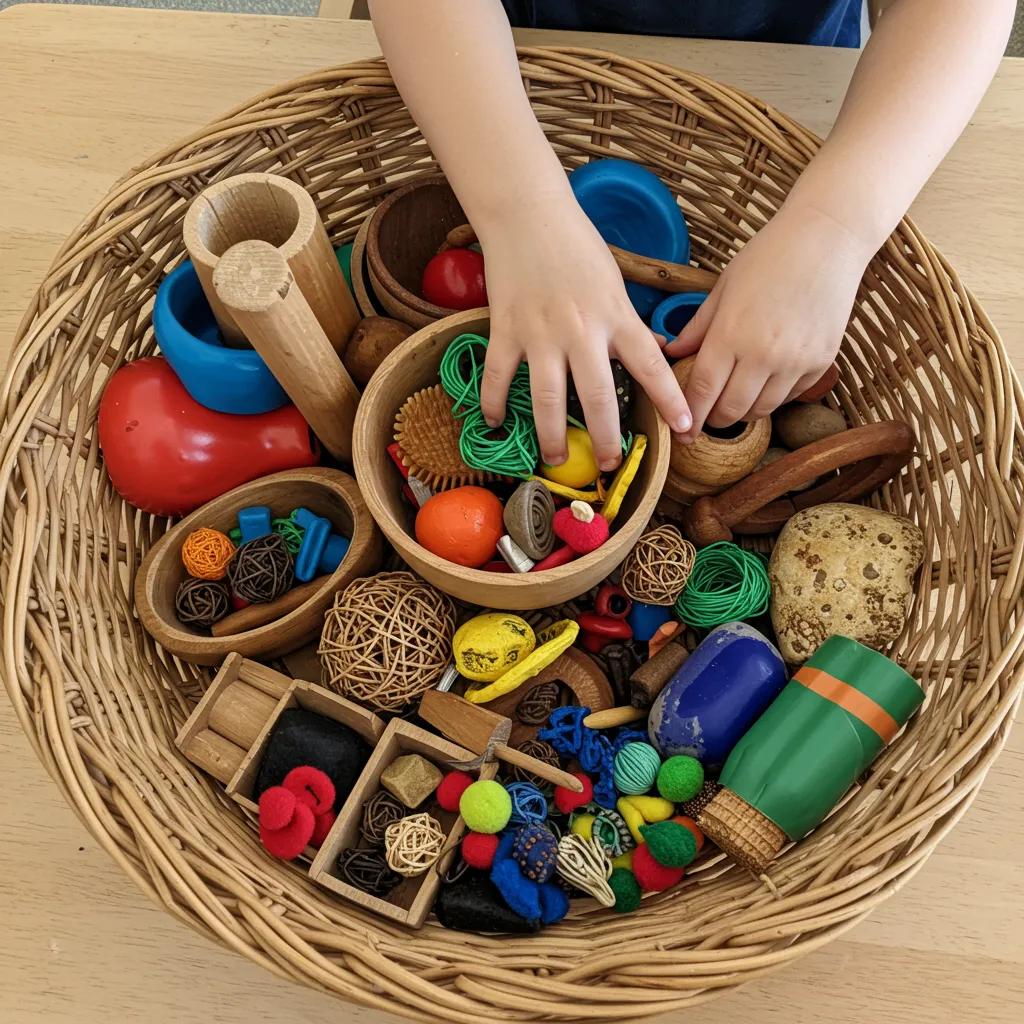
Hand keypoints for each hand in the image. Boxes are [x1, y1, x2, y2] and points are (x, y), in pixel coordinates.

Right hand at [478, 196, 691, 470]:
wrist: (527, 213)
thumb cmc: (576, 244)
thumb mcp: (616, 281)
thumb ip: (629, 321)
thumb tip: (654, 349)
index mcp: (616, 316)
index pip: (651, 366)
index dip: (671, 401)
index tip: (685, 430)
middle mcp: (582, 331)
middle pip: (599, 397)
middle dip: (605, 438)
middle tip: (608, 464)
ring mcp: (541, 334)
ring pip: (548, 399)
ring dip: (552, 435)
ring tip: (555, 460)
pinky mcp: (506, 331)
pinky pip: (499, 378)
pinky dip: (494, 404)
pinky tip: (495, 424)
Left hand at [665, 204, 870, 441]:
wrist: (827, 241)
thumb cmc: (768, 257)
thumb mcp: (722, 289)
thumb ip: (697, 328)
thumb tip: (673, 354)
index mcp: (730, 335)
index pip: (702, 390)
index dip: (690, 416)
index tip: (683, 433)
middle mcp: (763, 355)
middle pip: (731, 410)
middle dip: (714, 419)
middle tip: (708, 416)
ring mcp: (795, 361)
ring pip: (762, 409)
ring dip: (744, 411)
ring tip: (736, 401)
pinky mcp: (821, 362)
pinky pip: (791, 395)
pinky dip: (775, 396)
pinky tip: (766, 383)